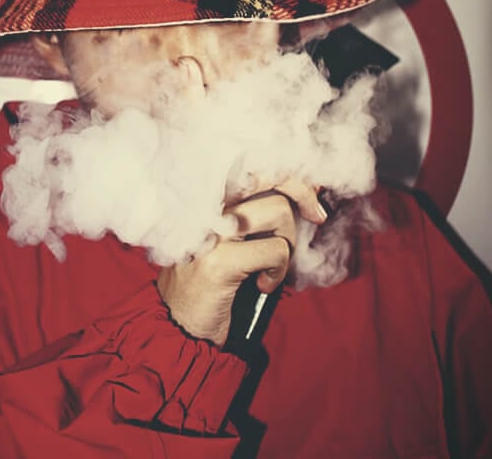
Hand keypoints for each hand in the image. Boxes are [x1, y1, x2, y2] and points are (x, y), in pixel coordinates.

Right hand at [156, 178, 325, 345]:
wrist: (177, 329)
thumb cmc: (209, 283)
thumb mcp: (231, 239)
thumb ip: (258, 212)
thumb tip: (310, 188)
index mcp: (204, 196)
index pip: (253, 163)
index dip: (290, 176)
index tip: (311, 201)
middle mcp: (202, 205)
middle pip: (270, 175)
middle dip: (301, 195)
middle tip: (314, 218)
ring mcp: (209, 230)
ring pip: (278, 210)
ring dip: (288, 242)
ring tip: (271, 266)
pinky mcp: (218, 260)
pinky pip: (275, 250)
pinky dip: (279, 270)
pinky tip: (263, 285)